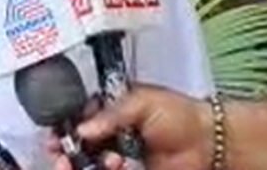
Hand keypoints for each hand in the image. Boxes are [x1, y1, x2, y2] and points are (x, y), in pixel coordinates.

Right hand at [49, 86, 212, 169]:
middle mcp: (111, 137)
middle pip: (77, 147)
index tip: (57, 139)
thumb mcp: (142, 103)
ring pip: (89, 165)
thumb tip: (83, 128)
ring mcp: (119, 159)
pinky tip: (120, 167)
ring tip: (112, 162)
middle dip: (69, 153)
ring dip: (89, 165)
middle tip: (66, 158)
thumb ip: (111, 114)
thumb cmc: (180, 115)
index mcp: (110, 113)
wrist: (209, 143)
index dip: (64, 130)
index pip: (77, 121)